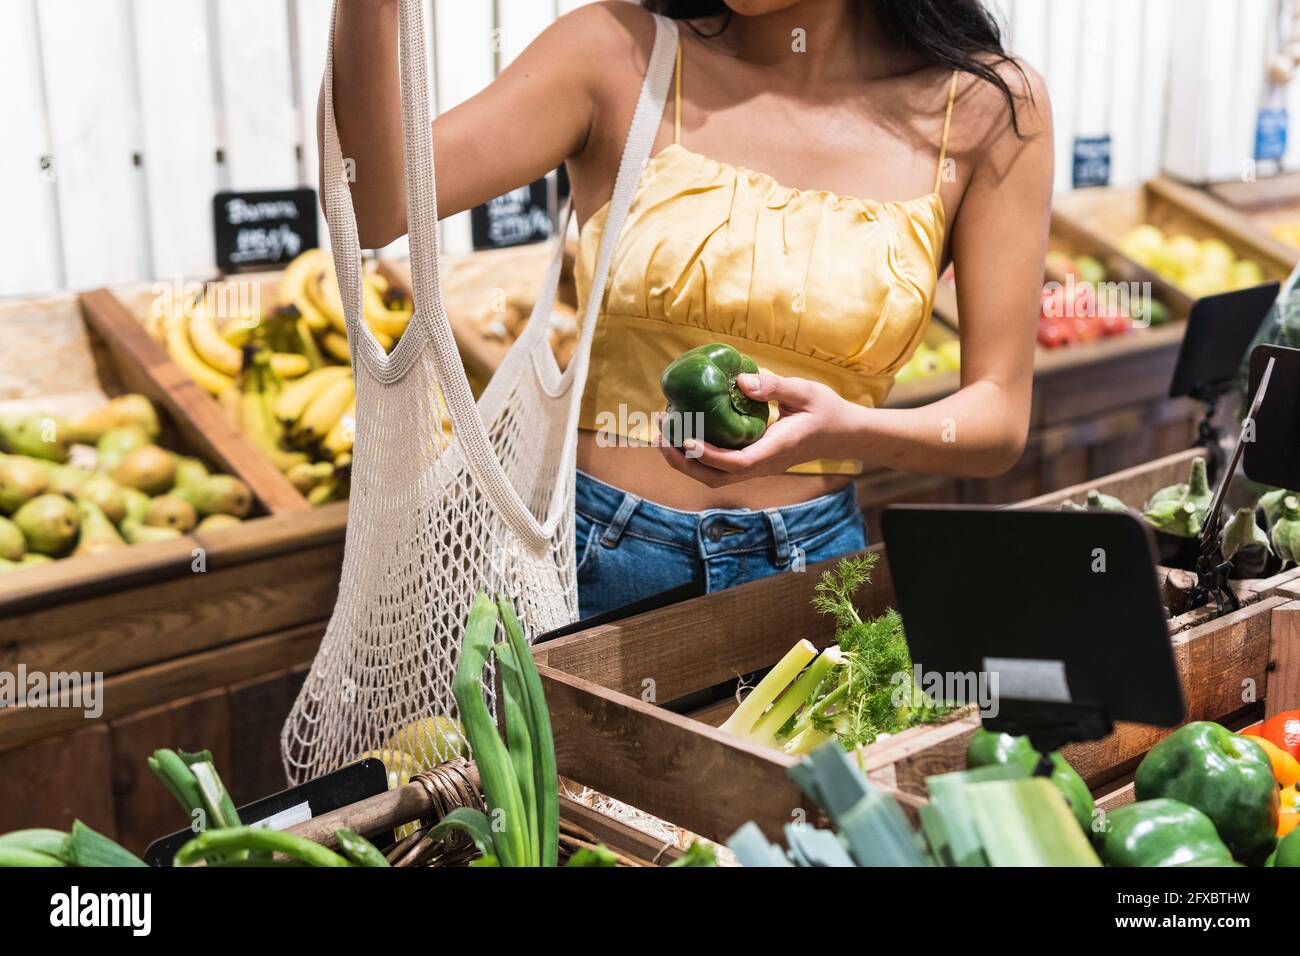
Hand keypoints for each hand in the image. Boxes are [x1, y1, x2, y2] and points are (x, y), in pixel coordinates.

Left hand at [658, 372, 858, 486]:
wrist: (843, 434)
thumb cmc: (826, 410)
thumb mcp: (805, 391)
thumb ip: (774, 386)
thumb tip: (739, 380)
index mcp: (776, 450)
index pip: (736, 463)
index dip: (707, 454)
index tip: (684, 437)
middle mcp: (763, 465)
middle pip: (715, 477)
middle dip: (683, 461)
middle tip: (660, 433)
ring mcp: (757, 468)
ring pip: (714, 476)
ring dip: (685, 460)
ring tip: (664, 433)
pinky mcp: (753, 463)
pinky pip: (720, 467)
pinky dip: (696, 455)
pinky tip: (684, 432)